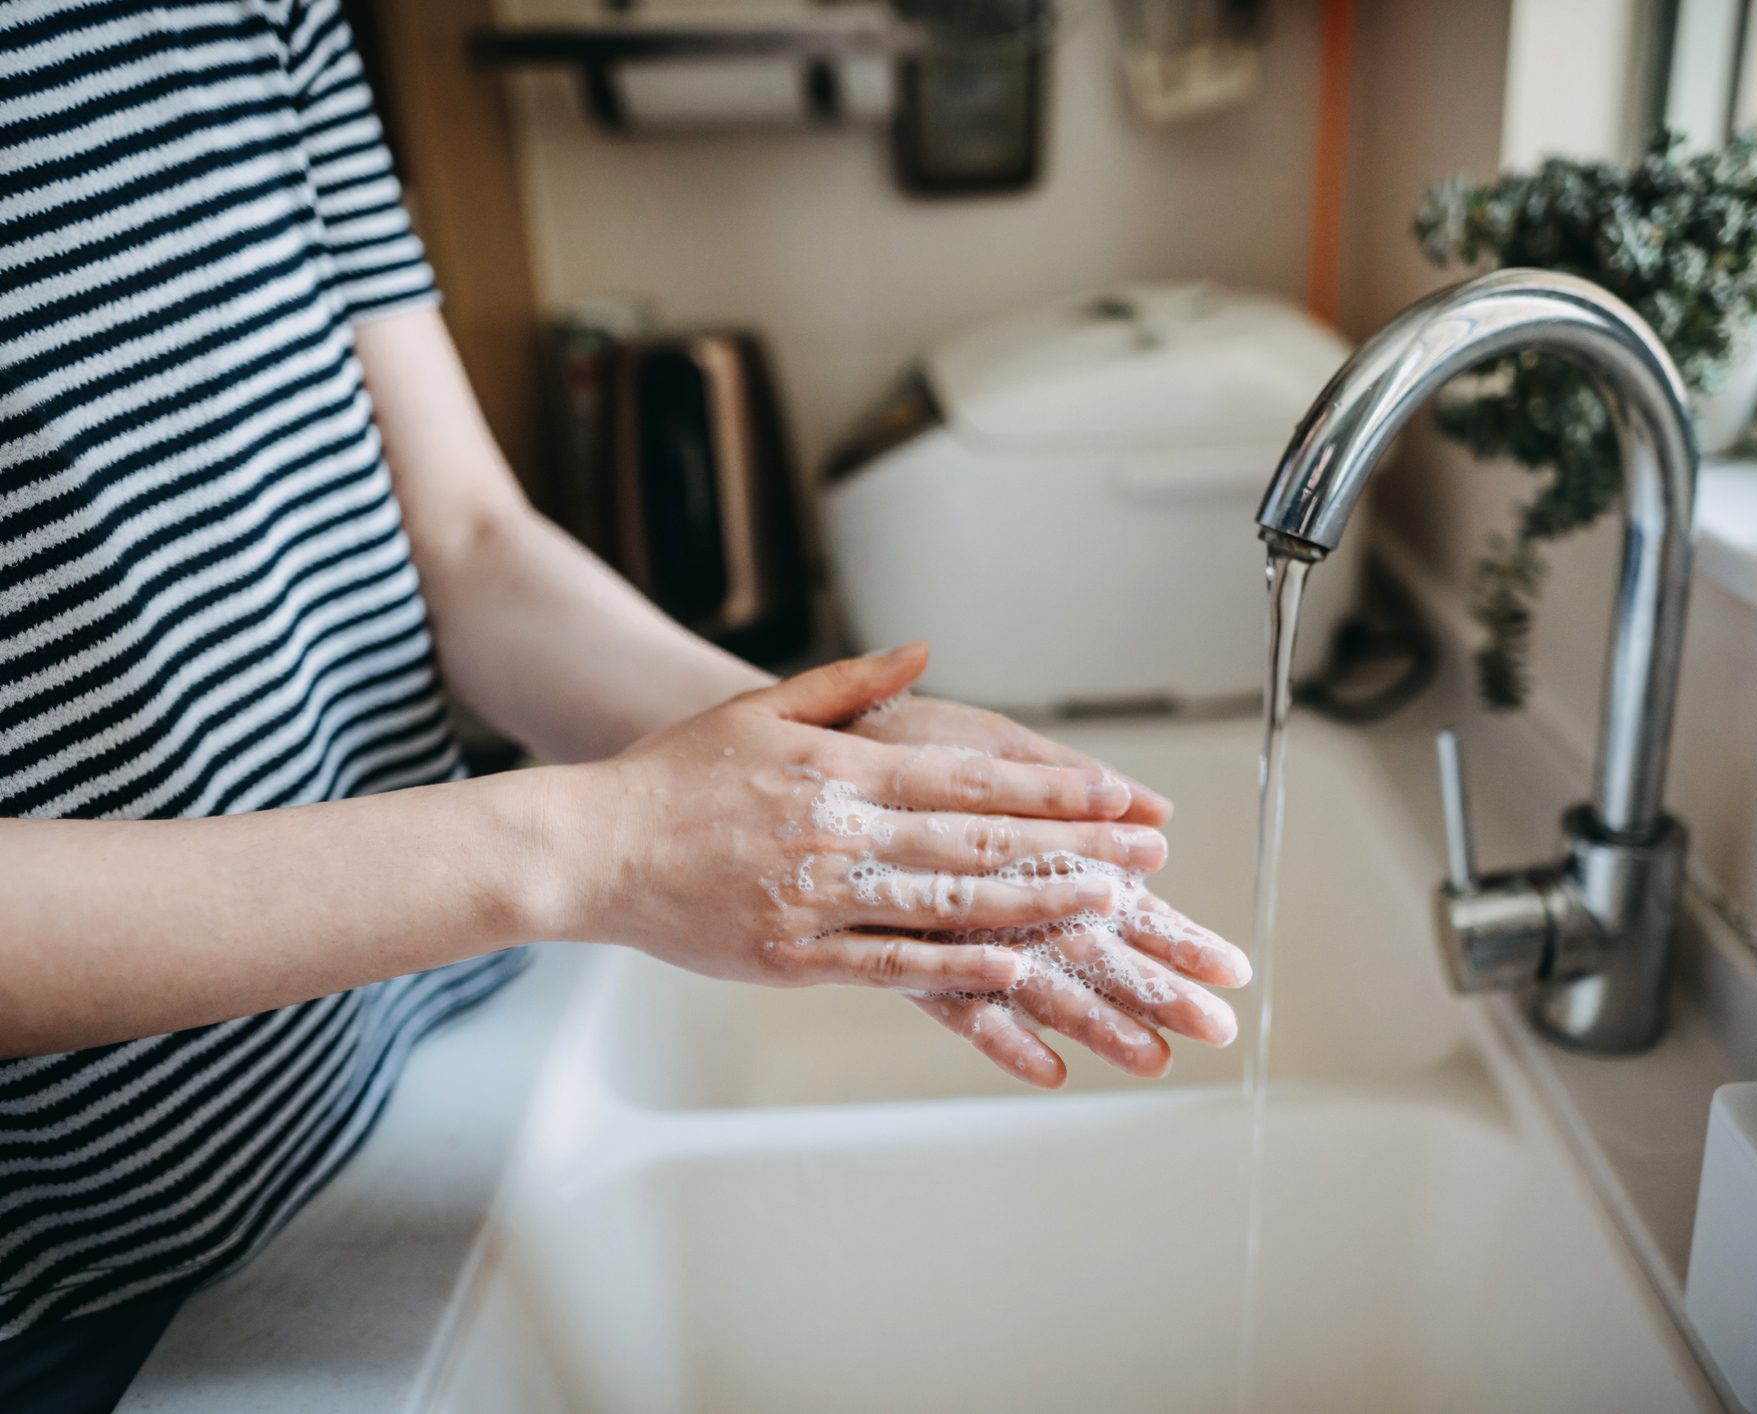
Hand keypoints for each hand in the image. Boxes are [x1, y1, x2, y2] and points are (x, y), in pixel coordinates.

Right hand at [546, 646, 1247, 1087]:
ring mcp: (820, 900)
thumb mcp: (763, 709)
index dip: (1052, 790)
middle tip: (1145, 858)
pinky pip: (891, 964)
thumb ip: (851, 687)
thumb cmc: (675, 776)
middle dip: (1073, 849)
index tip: (1118, 797)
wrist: (588, 847)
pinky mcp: (796, 958)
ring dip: (1037, 907)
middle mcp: (841, 833)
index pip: (970, 778)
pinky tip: (1017, 970)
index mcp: (841, 769)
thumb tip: (922, 655)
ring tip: (1107, 911)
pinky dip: (957, 967)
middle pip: (978, 842)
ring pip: (949, 905)